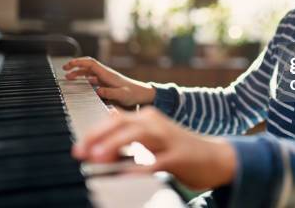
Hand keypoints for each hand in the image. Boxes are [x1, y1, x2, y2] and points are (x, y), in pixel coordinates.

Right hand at [63, 57, 155, 106]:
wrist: (143, 95)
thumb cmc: (134, 94)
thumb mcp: (122, 95)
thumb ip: (110, 92)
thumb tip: (97, 90)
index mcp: (108, 74)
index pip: (91, 63)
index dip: (79, 62)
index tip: (68, 65)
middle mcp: (106, 74)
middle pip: (88, 67)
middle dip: (75, 67)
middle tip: (64, 70)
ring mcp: (106, 79)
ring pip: (89, 73)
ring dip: (79, 74)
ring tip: (68, 77)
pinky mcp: (107, 84)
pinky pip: (93, 79)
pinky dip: (85, 80)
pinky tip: (81, 84)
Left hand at [72, 106, 237, 189]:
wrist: (216, 157)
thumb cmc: (179, 150)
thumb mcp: (151, 140)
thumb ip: (128, 139)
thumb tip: (99, 144)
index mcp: (147, 118)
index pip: (114, 120)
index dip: (94, 133)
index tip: (78, 149)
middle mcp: (156, 124)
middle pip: (122, 124)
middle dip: (99, 137)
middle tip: (80, 152)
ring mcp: (168, 138)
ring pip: (138, 135)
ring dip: (115, 145)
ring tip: (97, 158)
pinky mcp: (180, 156)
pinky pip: (157, 161)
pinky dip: (140, 167)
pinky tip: (125, 175)